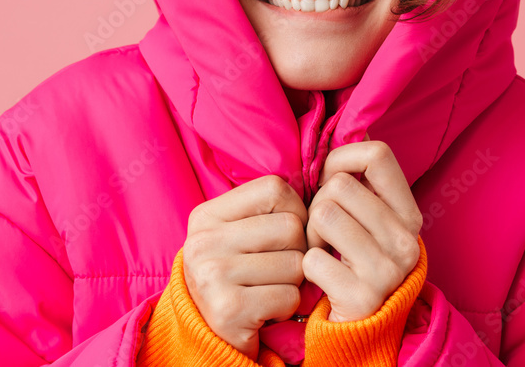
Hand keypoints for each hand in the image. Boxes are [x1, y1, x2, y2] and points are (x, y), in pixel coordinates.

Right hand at [182, 175, 308, 359]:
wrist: (212, 335)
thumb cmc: (239, 276)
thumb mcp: (240, 234)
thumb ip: (270, 211)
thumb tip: (321, 199)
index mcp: (206, 216)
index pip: (274, 188)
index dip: (295, 210)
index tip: (284, 234)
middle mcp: (203, 242)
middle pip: (291, 226)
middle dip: (298, 250)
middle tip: (278, 269)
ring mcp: (212, 275)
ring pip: (296, 263)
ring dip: (294, 281)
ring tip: (270, 288)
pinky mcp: (228, 310)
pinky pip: (290, 296)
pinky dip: (288, 306)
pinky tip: (268, 309)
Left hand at [302, 134, 422, 321]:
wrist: (363, 328)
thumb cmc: (356, 261)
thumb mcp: (371, 220)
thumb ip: (362, 184)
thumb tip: (346, 135)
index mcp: (409, 214)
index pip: (377, 153)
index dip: (342, 159)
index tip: (332, 182)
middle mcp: (406, 239)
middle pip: (339, 186)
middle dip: (319, 204)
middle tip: (325, 230)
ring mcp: (387, 269)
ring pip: (323, 215)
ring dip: (310, 235)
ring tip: (322, 250)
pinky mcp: (361, 296)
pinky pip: (311, 258)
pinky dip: (307, 266)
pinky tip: (321, 277)